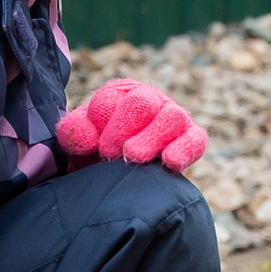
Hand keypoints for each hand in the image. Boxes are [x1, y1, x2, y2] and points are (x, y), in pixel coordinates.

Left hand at [55, 79, 207, 172]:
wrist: (120, 175)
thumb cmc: (99, 153)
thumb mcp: (81, 142)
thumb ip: (75, 132)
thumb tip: (86, 137)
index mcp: (118, 96)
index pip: (110, 99)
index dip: (102, 121)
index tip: (96, 147)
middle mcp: (149, 101)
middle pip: (142, 102)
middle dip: (123, 128)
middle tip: (109, 153)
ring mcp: (173, 118)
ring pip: (171, 118)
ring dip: (151, 138)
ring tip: (134, 157)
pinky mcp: (192, 138)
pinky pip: (196, 139)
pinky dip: (185, 149)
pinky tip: (170, 163)